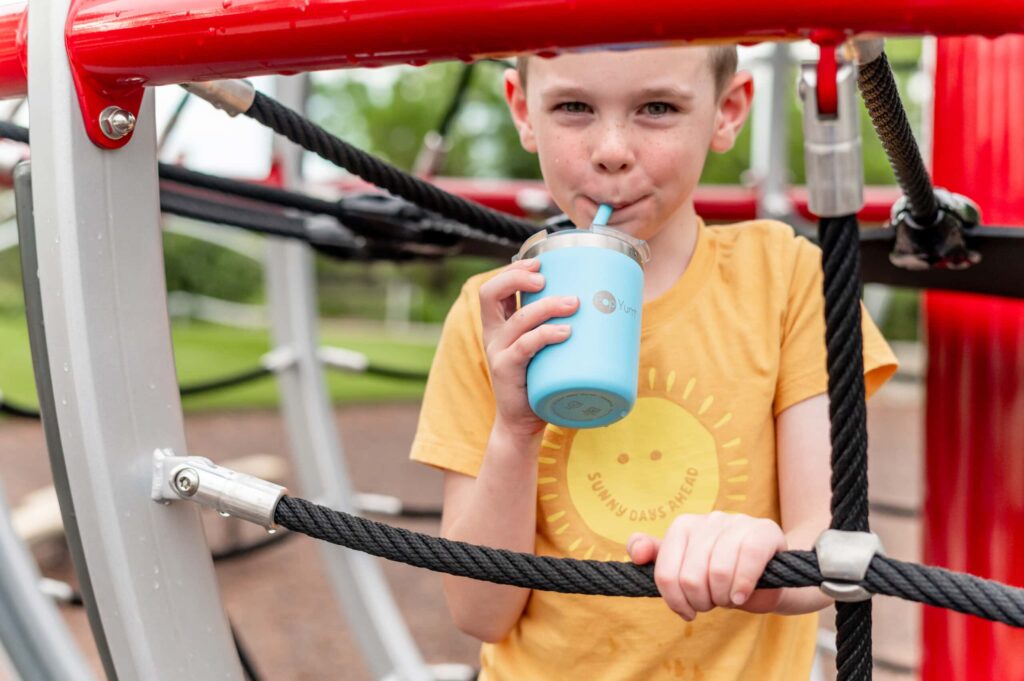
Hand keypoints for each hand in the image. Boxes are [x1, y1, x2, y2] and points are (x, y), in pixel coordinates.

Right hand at [478, 258, 578, 438]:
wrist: (524, 423)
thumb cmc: (540, 380)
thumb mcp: (544, 348)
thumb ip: (559, 326)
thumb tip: (608, 305)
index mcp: (499, 324)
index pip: (493, 288)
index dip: (512, 270)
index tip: (539, 263)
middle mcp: (493, 335)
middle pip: (491, 293)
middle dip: (517, 278)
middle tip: (546, 278)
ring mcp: (498, 352)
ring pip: (519, 319)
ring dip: (547, 306)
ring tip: (573, 303)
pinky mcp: (506, 371)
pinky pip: (525, 347)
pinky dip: (546, 335)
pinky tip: (565, 332)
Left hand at [627, 512, 786, 620]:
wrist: (775, 579)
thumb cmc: (727, 577)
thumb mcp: (691, 573)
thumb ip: (660, 562)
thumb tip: (635, 554)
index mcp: (684, 526)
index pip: (665, 572)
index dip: (675, 600)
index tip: (687, 610)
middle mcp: (708, 519)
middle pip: (689, 576)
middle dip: (701, 601)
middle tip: (714, 603)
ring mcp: (737, 522)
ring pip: (717, 571)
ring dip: (723, 597)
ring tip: (730, 599)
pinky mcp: (764, 530)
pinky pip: (747, 558)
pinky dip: (742, 585)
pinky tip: (742, 595)